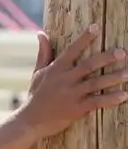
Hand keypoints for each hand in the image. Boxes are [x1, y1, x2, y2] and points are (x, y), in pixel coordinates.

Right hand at [19, 24, 127, 138]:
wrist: (31, 120)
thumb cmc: (35, 95)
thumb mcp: (38, 72)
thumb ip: (43, 53)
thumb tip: (41, 33)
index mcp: (56, 69)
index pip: (71, 50)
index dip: (83, 39)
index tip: (95, 28)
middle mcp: (65, 79)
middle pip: (88, 65)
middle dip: (106, 58)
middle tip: (122, 52)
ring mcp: (71, 94)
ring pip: (96, 83)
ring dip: (113, 78)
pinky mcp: (76, 109)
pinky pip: (97, 102)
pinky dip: (110, 99)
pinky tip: (124, 95)